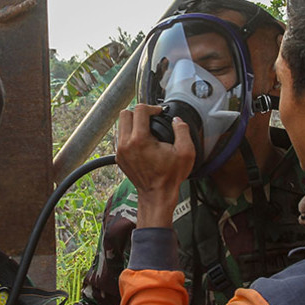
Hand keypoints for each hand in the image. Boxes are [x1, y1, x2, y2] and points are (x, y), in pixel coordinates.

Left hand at [116, 104, 195, 226]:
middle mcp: (126, 144)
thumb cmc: (170, 177)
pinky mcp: (119, 158)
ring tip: (147, 130)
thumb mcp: (186, 152)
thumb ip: (182, 130)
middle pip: (125, 114)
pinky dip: (130, 135)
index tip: (159, 113)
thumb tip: (177, 120)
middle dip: (139, 113)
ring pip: (121, 125)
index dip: (152, 107)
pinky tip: (143, 142)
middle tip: (151, 119)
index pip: (140, 110)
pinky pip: (121, 138)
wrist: (157, 196)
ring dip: (133, 123)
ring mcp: (120, 152)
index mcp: (139, 140)